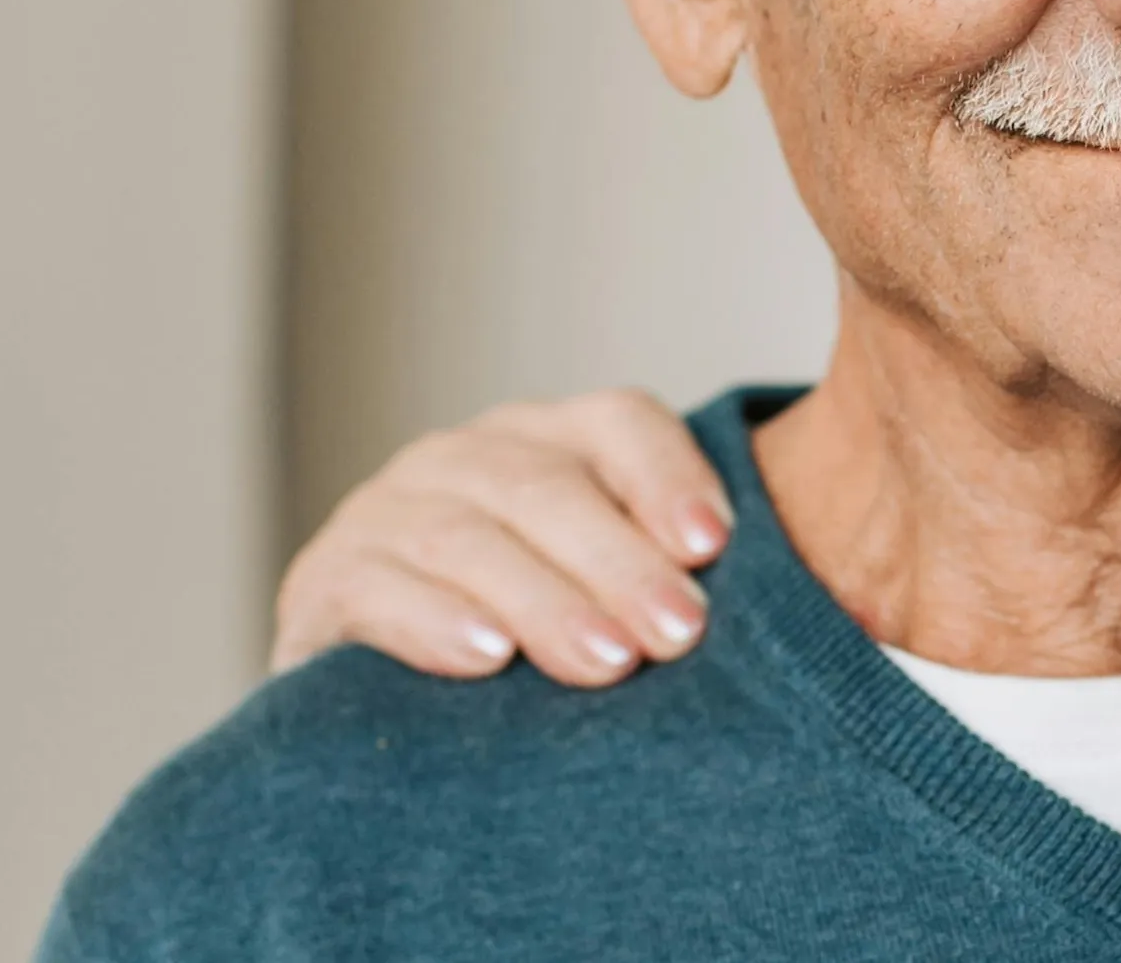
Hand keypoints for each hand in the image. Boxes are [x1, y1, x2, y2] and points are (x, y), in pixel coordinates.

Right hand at [271, 389, 732, 686]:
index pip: (618, 422)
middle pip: (549, 486)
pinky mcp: (325, 579)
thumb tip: (795, 612)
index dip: (668, 475)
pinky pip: (378, 586)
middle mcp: (466, 458)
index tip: (715, 547)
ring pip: (468, 536)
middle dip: (621, 564)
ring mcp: (387, 510)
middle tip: (679, 634)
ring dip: (545, 600)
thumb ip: (674, 579)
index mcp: (549, 440)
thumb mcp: (606, 597)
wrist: (383, 698)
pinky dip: (435, 620)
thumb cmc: (539, 642)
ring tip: (606, 661)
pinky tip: (487, 657)